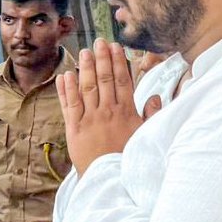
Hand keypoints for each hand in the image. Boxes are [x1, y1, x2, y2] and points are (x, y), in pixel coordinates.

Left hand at [59, 40, 161, 175]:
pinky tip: (65, 76)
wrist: (109, 179)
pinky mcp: (74, 129)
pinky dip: (67, 90)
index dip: (117, 62)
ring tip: (84, 52)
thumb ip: (151, 115)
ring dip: (85, 69)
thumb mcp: (145, 136)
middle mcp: (107, 112)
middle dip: (101, 59)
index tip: (115, 47)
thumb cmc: (128, 158)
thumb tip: (156, 97)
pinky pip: (70, 105)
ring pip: (87, 89)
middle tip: (98, 42)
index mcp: (125, 112)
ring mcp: (89, 119)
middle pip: (103, 79)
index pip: (121, 80)